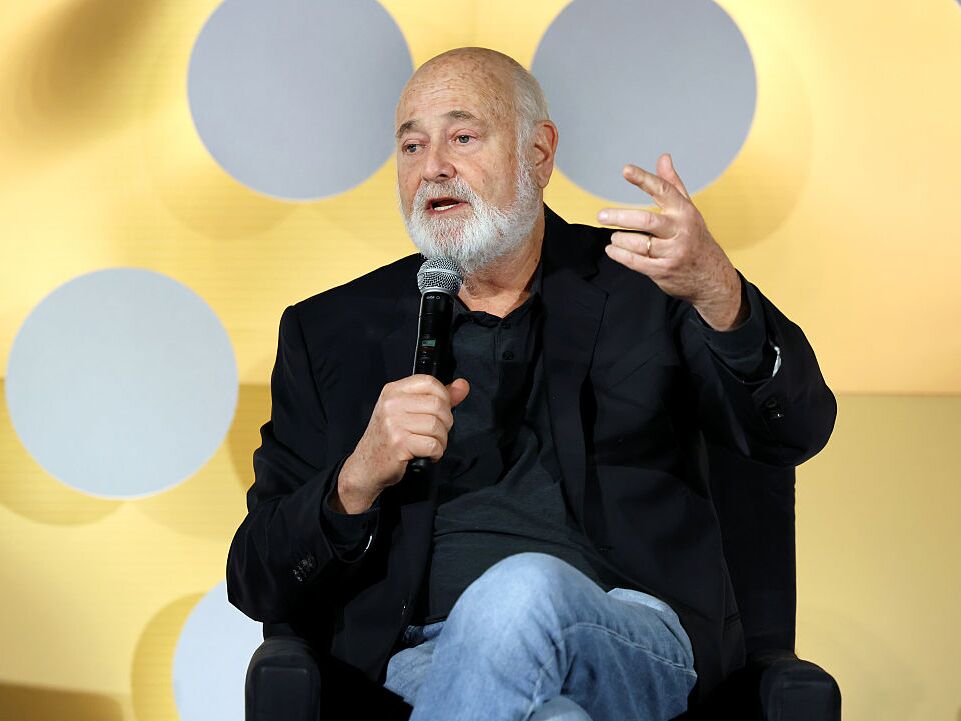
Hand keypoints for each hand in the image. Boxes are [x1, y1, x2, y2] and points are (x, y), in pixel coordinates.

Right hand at [334, 375, 469, 512]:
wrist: (367, 466)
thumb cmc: (389, 437)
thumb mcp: (408, 411)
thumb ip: (438, 397)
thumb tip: (462, 385)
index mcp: (393, 391)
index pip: (429, 382)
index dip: (444, 396)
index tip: (442, 410)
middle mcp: (392, 404)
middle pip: (437, 404)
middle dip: (446, 422)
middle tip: (438, 433)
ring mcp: (394, 424)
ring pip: (436, 425)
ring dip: (442, 440)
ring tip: (433, 445)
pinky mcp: (399, 444)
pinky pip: (432, 444)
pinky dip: (436, 452)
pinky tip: (429, 454)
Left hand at [598, 153, 745, 330]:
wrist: (712, 277)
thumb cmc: (696, 239)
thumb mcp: (688, 210)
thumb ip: (673, 184)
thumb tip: (663, 158)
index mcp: (684, 212)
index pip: (663, 190)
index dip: (644, 179)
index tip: (626, 170)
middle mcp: (680, 231)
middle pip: (646, 220)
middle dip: (620, 217)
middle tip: (602, 215)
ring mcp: (673, 252)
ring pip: (639, 243)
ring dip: (620, 239)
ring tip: (614, 236)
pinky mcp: (664, 271)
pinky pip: (636, 262)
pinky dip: (620, 255)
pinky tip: (613, 249)